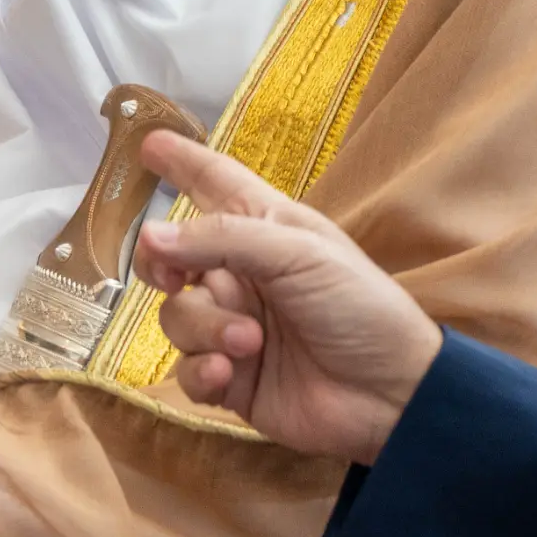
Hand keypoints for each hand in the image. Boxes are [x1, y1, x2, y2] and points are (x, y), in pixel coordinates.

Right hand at [135, 135, 442, 464]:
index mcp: (265, 228)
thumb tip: (149, 236)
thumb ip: (222, 239)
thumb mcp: (299, 255)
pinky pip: (187, 370)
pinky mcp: (230, 379)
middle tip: (174, 278)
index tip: (147, 143)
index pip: (215, 184)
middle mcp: (242, 273)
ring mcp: (232, 327)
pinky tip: (229, 374)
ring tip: (251, 342)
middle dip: (161, 265)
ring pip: (176, 316)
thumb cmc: (359, 305)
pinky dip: (201, 371)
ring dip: (206, 328)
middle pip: (171, 257)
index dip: (183, 161)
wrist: (389, 393)